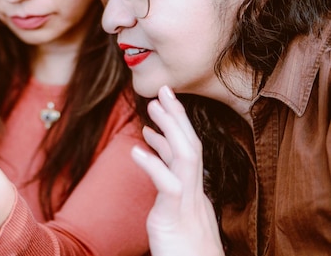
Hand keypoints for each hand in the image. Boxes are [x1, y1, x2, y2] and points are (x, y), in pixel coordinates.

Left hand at [130, 86, 223, 255]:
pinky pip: (167, 187)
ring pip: (185, 159)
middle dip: (177, 116)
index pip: (187, 153)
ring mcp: (187, 205)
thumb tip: (157, 167)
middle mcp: (195, 195)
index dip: (176, 129)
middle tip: (162, 91)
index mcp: (193, 193)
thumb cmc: (184, 252)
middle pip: (189, 146)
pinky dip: (153, 166)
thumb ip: (168, 192)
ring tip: (153, 109)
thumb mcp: (175, 216)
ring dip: (170, 130)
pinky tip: (136, 151)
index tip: (162, 110)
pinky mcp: (174, 218)